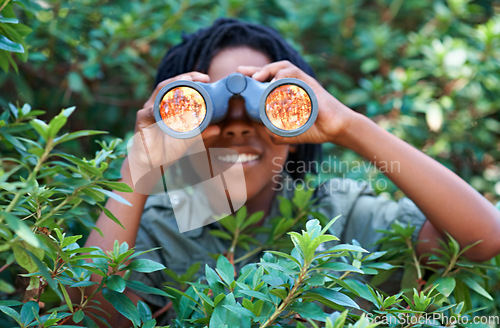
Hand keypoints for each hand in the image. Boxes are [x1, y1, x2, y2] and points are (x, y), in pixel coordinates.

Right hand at [128, 72, 220, 192]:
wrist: (152, 164)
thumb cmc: (169, 149)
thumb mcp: (189, 139)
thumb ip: (202, 133)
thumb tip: (218, 128)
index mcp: (170, 105)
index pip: (179, 86)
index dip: (192, 79)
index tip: (206, 78)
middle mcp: (159, 104)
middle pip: (170, 84)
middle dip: (184, 78)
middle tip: (200, 78)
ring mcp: (149, 109)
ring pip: (160, 92)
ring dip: (173, 86)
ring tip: (187, 85)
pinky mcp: (141, 119)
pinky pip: (150, 110)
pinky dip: (160, 108)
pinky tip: (169, 107)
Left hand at [238, 61, 357, 146]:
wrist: (334, 129)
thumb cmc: (314, 128)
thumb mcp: (290, 133)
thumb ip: (277, 133)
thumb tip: (265, 132)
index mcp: (286, 93)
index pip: (267, 80)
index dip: (253, 76)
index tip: (238, 76)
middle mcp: (293, 84)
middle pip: (271, 70)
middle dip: (255, 69)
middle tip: (241, 72)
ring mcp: (301, 82)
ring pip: (283, 67)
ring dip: (268, 70)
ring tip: (256, 77)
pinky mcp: (310, 83)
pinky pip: (295, 74)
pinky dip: (284, 74)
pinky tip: (275, 80)